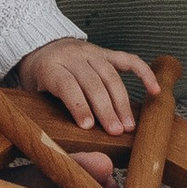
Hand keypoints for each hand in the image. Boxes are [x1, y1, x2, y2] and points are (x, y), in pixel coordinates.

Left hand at [17, 37, 158, 135]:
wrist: (41, 47)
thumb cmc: (38, 79)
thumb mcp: (32, 94)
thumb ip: (44, 111)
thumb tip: (55, 141)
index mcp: (51, 67)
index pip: (67, 85)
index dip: (78, 105)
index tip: (88, 126)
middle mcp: (72, 56)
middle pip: (92, 82)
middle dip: (106, 109)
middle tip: (115, 132)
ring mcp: (91, 53)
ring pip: (110, 75)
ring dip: (121, 102)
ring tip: (128, 125)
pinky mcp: (106, 53)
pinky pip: (127, 60)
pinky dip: (143, 73)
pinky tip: (154, 89)